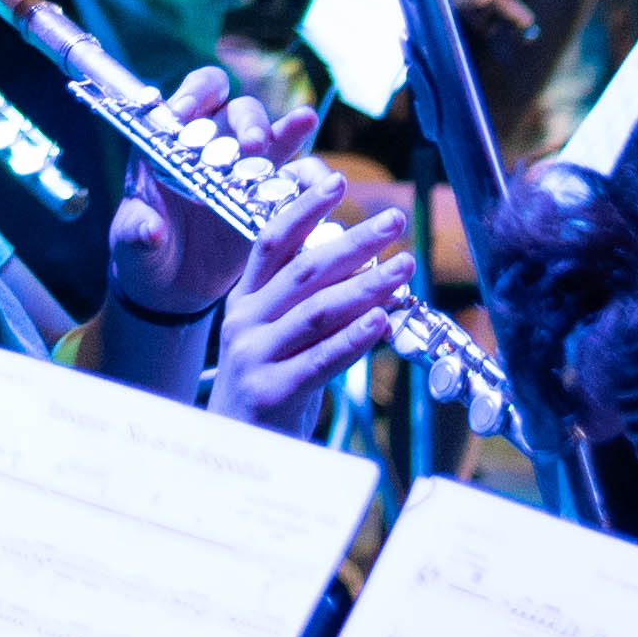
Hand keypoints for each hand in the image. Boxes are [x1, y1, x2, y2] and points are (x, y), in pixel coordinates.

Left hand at [105, 69, 324, 323]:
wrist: (172, 291)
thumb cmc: (145, 253)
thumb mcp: (131, 243)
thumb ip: (137, 232)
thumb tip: (151, 229)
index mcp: (178, 142)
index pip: (194, 94)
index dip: (195, 94)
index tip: (187, 113)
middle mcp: (219, 146)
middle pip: (242, 111)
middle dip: (249, 122)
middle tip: (253, 145)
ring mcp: (250, 171)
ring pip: (279, 136)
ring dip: (290, 133)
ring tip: (301, 130)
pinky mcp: (275, 200)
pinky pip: (301, 180)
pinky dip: (313, 180)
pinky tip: (323, 185)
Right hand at [211, 178, 410, 432]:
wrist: (232, 456)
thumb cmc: (268, 391)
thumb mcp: (279, 339)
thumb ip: (309, 305)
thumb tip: (365, 267)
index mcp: (244, 302)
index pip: (270, 243)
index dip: (303, 209)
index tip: (336, 180)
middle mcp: (244, 323)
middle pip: (303, 271)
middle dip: (353, 242)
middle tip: (394, 221)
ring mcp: (254, 358)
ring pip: (317, 312)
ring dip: (366, 286)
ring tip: (405, 269)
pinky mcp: (271, 393)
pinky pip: (320, 360)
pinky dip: (354, 339)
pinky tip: (383, 321)